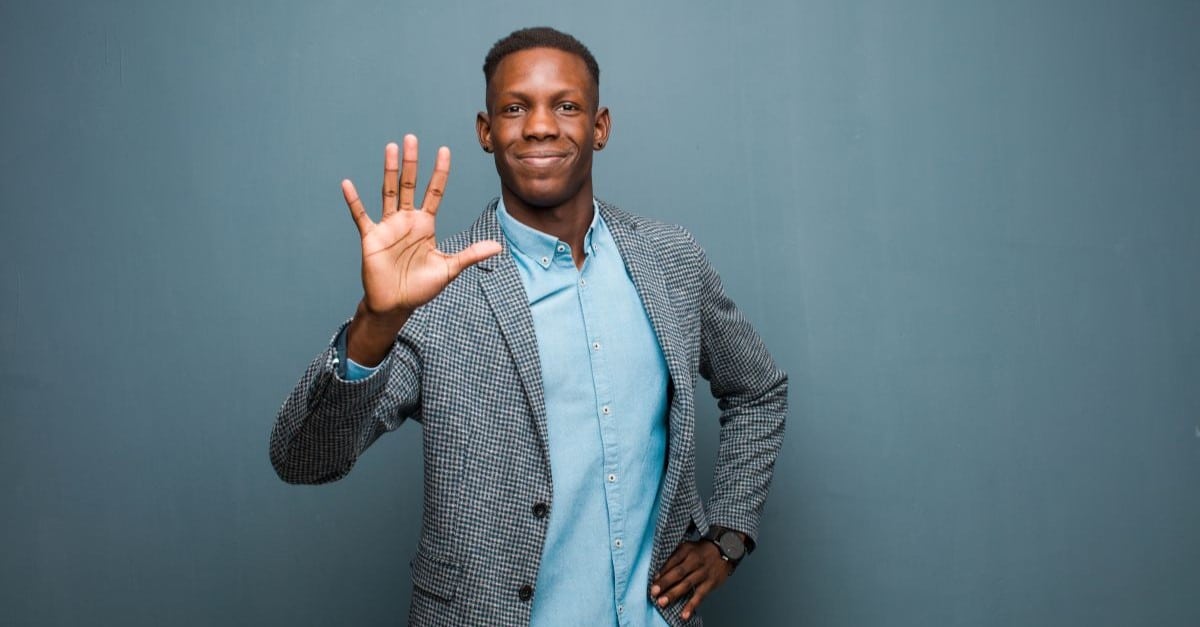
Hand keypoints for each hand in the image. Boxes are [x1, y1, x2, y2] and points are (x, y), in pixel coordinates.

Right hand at [343, 135, 501, 364]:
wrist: (395, 304)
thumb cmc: (420, 288)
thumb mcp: (449, 269)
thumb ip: (470, 255)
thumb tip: (498, 247)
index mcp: (425, 224)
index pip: (434, 191)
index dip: (439, 172)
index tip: (444, 150)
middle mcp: (407, 220)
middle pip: (410, 184)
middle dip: (412, 162)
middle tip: (411, 137)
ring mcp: (388, 226)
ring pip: (388, 191)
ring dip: (389, 170)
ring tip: (390, 148)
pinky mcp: (371, 237)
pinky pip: (361, 215)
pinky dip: (354, 201)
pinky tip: (348, 184)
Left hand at [650, 540, 732, 620]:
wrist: (725, 550)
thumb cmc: (701, 551)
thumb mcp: (687, 547)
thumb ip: (674, 556)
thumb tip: (658, 570)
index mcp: (687, 550)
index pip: (673, 560)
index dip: (663, 570)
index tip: (653, 579)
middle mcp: (695, 561)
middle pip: (678, 573)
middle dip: (665, 583)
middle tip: (654, 592)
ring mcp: (703, 573)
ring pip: (687, 584)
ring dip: (674, 594)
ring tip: (663, 602)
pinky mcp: (710, 584)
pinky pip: (700, 596)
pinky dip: (691, 606)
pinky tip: (684, 614)